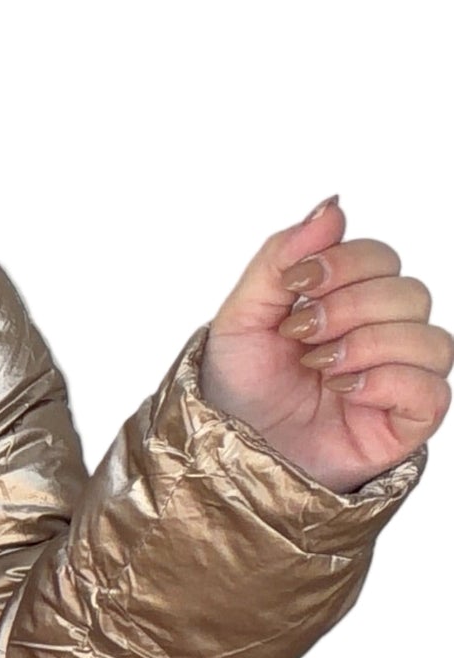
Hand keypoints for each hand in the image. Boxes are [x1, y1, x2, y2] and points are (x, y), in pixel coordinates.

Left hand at [198, 195, 450, 491]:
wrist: (225, 452)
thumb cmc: (237, 387)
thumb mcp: (242, 314)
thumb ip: (282, 257)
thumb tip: (332, 206)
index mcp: (347, 303)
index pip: (381, 258)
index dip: (344, 263)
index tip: (294, 286)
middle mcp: (381, 336)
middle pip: (410, 292)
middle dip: (350, 306)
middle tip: (300, 332)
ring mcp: (397, 380)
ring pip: (430, 339)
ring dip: (367, 344)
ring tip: (319, 365)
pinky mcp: (405, 423)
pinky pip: (431, 389)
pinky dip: (387, 381)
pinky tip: (344, 388)